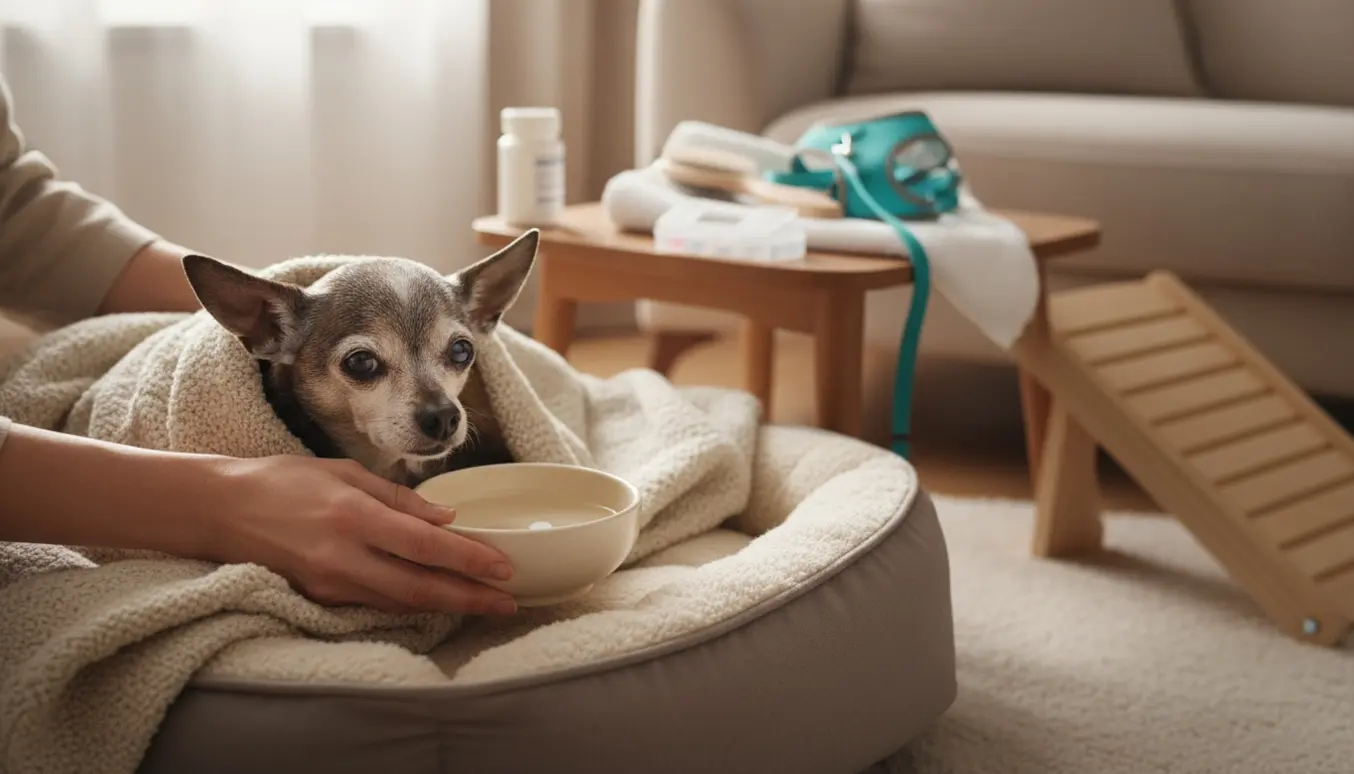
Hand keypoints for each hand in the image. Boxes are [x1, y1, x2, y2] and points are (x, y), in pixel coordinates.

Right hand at [204, 456, 517, 615]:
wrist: (219, 511)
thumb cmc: (283, 481)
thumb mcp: (343, 472)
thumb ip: (398, 497)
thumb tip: (447, 517)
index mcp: (352, 515)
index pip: (424, 545)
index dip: (468, 559)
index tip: (503, 566)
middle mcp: (343, 555)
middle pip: (419, 586)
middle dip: (469, 597)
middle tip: (508, 602)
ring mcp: (330, 583)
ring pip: (401, 602)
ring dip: (446, 605)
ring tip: (485, 604)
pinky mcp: (320, 598)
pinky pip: (377, 604)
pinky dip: (412, 604)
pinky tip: (439, 601)